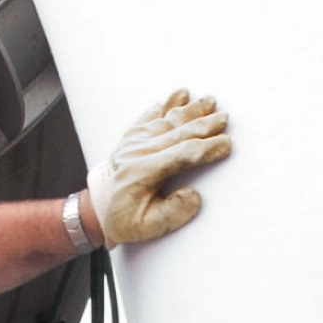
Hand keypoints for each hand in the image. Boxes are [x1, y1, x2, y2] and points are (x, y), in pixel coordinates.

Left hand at [87, 90, 230, 245]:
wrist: (97, 207)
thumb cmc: (124, 219)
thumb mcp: (147, 228)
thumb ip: (173, 214)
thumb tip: (194, 196)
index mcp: (143, 172)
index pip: (182, 155)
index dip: (206, 149)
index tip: (226, 144)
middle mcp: (138, 151)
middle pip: (178, 132)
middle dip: (205, 125)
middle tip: (225, 118)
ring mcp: (134, 140)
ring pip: (167, 119)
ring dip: (191, 109)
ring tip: (210, 100)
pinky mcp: (133, 135)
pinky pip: (151, 115)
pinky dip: (167, 103)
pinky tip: (180, 94)